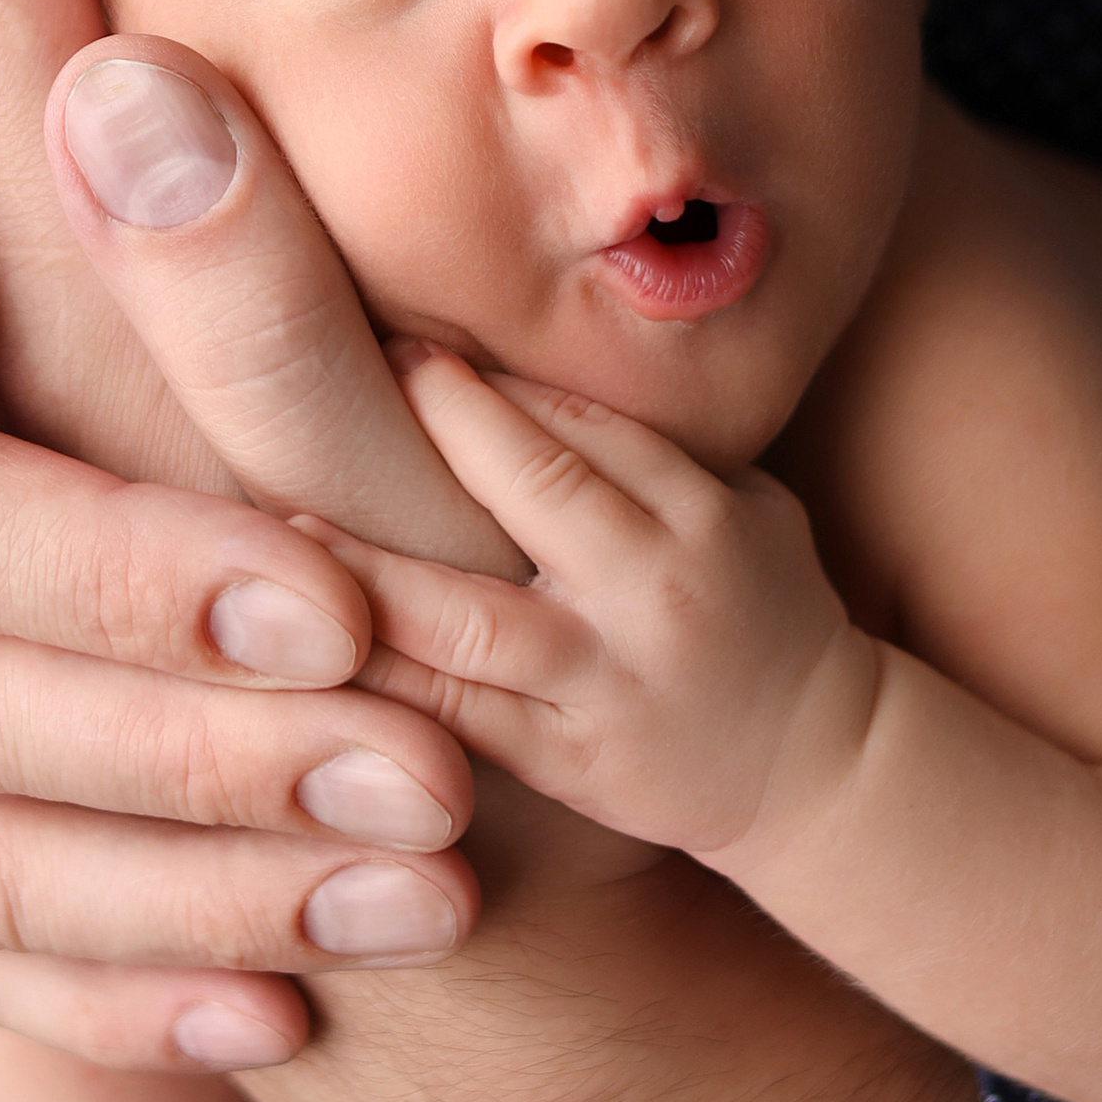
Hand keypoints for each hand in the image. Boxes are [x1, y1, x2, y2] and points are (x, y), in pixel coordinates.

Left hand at [323, 351, 878, 863]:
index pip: (582, 420)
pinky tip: (305, 648)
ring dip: (367, 565)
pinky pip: (455, 722)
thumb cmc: (764, 605)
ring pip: (466, 621)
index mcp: (703, 512)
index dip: (484, 377)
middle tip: (340, 368)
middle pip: (528, 487)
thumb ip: (644, 449)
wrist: (817, 767)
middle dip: (432, 421)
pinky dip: (380, 683)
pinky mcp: (567, 765)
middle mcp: (653, 592)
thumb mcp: (745, 503)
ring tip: (284, 518)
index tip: (404, 334)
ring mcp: (605, 686)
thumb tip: (504, 369)